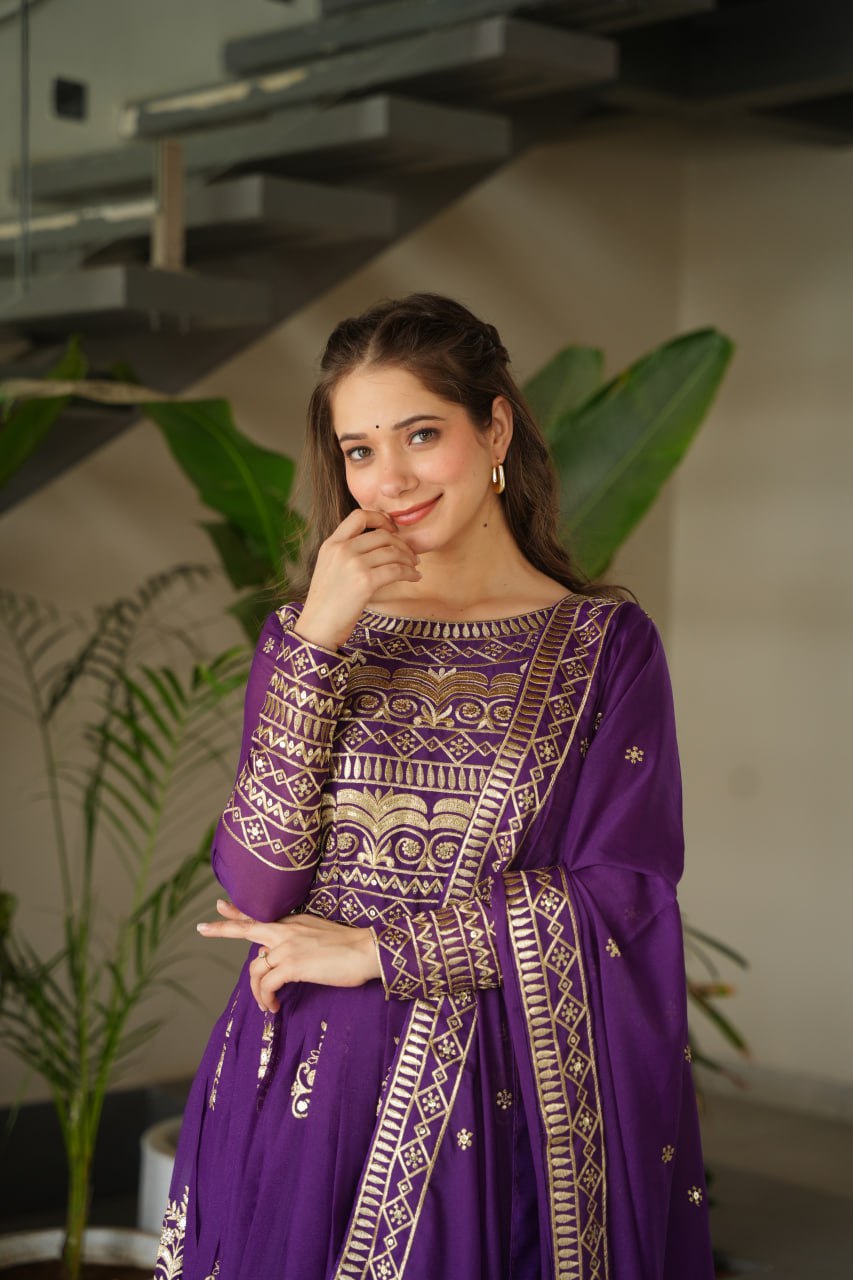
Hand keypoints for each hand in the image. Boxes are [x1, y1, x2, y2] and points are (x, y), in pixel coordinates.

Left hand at [197, 899, 379, 1011]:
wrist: (368, 951)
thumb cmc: (350, 948)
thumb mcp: (320, 936)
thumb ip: (297, 942)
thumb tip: (276, 957)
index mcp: (294, 922)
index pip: (261, 915)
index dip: (238, 911)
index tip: (220, 905)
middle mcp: (287, 930)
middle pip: (247, 928)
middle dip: (222, 928)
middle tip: (202, 928)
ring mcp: (288, 947)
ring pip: (255, 969)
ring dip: (257, 992)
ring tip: (267, 1006)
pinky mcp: (292, 965)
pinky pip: (267, 985)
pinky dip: (266, 999)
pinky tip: (274, 1008)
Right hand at [296, 508, 419, 649]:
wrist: (318, 626)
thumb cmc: (326, 602)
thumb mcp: (329, 567)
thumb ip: (346, 552)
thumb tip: (377, 544)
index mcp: (332, 543)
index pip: (359, 516)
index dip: (381, 518)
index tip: (393, 530)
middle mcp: (342, 549)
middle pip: (382, 535)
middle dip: (402, 544)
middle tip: (411, 556)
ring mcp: (354, 564)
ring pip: (392, 552)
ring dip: (409, 559)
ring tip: (414, 568)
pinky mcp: (365, 582)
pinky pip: (397, 570)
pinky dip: (410, 573)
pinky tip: (415, 578)